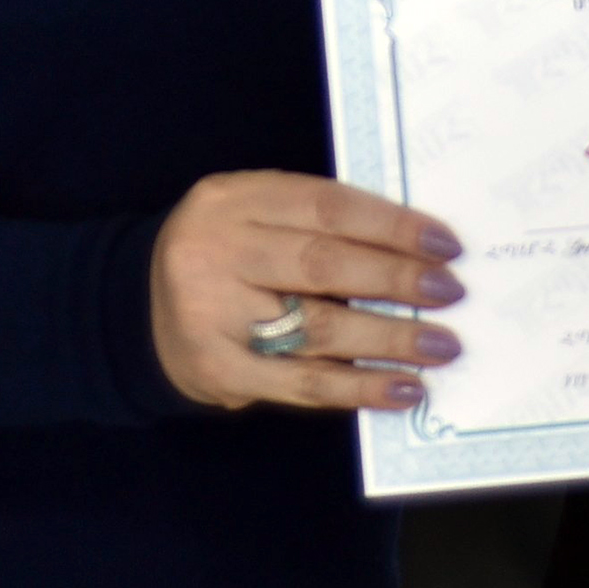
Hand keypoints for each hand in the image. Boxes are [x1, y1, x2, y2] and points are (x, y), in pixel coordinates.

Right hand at [150, 171, 465, 412]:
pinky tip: (402, 388)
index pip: (326, 206)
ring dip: (388, 340)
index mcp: (232, 199)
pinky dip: (359, 388)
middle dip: (396, 281)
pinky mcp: (219, 372)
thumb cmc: (225, 256)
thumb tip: (415, 251)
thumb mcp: (255, 215)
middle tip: (451, 294)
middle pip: (322, 265)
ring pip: (316, 329)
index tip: (446, 245)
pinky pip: (302, 384)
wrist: (138, 310)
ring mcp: (212, 316)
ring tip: (440, 345)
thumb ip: (317, 222)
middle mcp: (216, 251)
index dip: (392, 225)